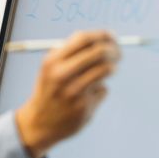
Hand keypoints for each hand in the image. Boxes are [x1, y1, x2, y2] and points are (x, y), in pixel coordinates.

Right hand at [15, 30, 119, 157]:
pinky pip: (103, 89)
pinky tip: (88, 97)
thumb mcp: (52, 66)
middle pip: (99, 52)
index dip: (102, 35)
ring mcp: (73, 91)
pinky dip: (100, 89)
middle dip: (114, 50)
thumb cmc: (51, 88)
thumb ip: (72, 51)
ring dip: (111, 68)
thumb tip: (104, 38)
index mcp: (52, 61)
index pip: (84, 39)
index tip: (112, 37)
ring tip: (105, 73)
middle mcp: (62, 74)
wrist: (40, 122)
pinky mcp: (84, 107)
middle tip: (118, 54)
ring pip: (106, 69)